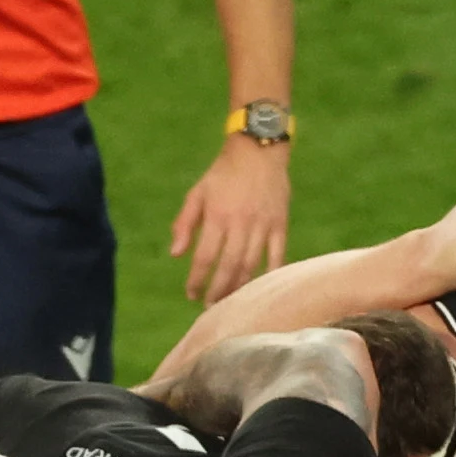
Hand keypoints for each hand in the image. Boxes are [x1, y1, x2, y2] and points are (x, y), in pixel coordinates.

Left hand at [169, 137, 293, 308]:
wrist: (259, 150)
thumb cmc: (223, 172)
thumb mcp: (197, 192)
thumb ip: (184, 223)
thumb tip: (175, 254)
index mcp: (217, 216)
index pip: (205, 257)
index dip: (197, 280)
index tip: (190, 294)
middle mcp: (240, 223)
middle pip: (228, 267)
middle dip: (218, 291)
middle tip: (210, 306)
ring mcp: (263, 225)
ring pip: (251, 265)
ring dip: (239, 287)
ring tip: (230, 301)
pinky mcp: (280, 224)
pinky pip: (277, 255)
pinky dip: (270, 274)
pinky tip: (261, 289)